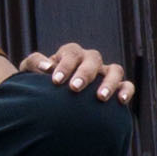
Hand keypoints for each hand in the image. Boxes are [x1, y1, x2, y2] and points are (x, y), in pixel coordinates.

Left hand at [21, 39, 136, 105]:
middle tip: (75, 88)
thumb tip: (46, 66)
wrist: (51, 101)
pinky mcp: (115, 87)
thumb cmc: (39, 83)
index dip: (65, 65)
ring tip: (100, 98)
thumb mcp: (29, 72)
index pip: (71, 53)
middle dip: (84, 73)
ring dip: (109, 82)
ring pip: (114, 70)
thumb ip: (34, 64)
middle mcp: (89, 61)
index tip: (56, 81)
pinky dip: (126, 90)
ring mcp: (104, 73)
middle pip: (93, 58)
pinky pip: (127, 85)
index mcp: (70, 54)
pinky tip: (121, 102)